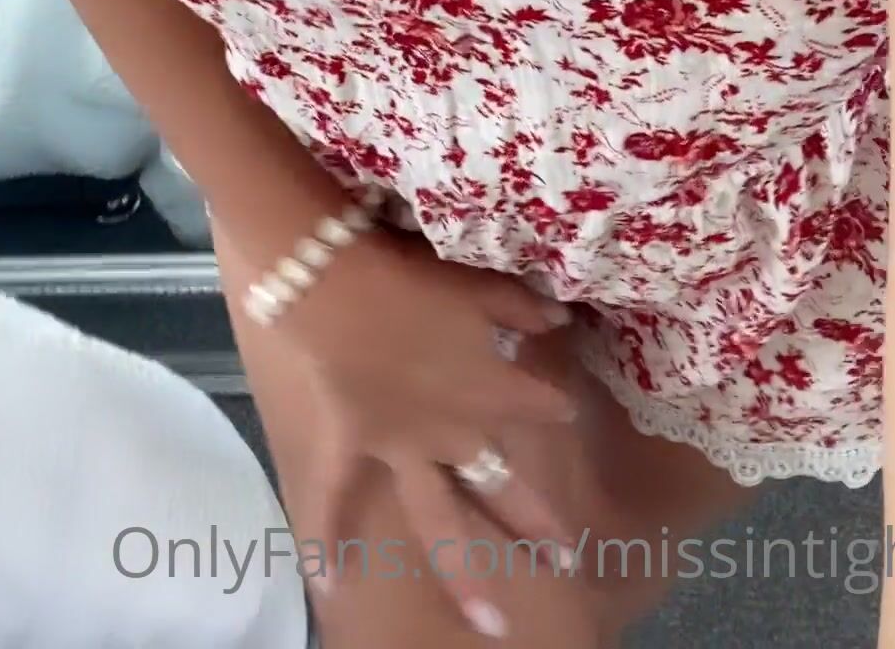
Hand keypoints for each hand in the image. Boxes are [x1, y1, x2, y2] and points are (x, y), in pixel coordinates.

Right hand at [238, 223, 577, 634]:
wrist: (336, 286)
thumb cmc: (414, 279)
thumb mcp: (479, 288)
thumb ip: (522, 309)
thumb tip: (562, 319)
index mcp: (489, 390)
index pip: (541, 403)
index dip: (555, 405)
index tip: (567, 407)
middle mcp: (453, 433)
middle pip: (501, 486)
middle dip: (535, 523)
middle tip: (568, 561)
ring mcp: (402, 448)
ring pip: (439, 521)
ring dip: (464, 575)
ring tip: (490, 625)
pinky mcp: (352, 445)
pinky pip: (336, 499)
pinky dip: (327, 541)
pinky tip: (328, 587)